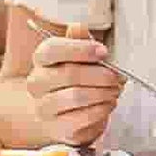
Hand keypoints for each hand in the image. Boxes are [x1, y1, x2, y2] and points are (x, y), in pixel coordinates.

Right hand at [26, 20, 121, 147]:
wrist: (63, 113)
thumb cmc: (74, 79)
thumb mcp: (78, 56)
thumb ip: (79, 41)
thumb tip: (79, 27)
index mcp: (41, 59)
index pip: (53, 49)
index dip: (81, 49)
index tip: (104, 52)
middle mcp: (37, 83)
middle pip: (69, 74)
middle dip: (101, 74)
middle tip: (118, 76)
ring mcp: (44, 107)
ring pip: (77, 96)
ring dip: (103, 92)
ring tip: (115, 90)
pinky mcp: (58, 128)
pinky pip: (84, 117)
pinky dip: (102, 109)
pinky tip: (108, 104)